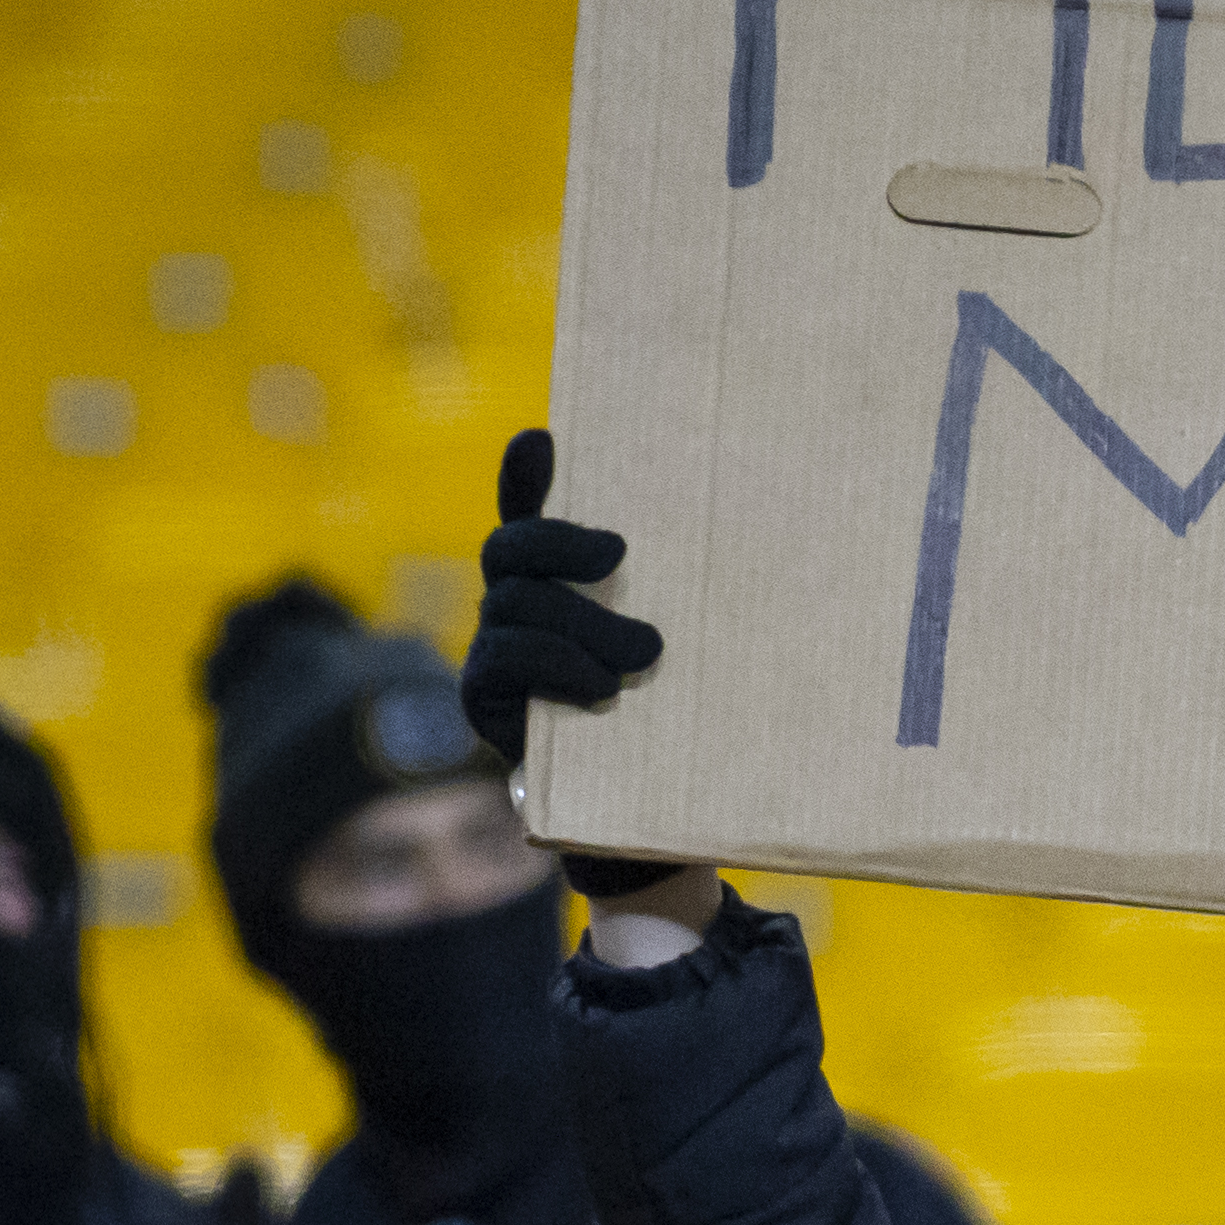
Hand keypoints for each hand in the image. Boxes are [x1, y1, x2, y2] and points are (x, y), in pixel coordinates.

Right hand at [459, 427, 665, 764]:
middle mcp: (511, 597)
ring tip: (645, 653)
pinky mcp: (482, 691)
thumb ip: (676, 585)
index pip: (525, 509)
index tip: (542, 439)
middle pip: (510, 547)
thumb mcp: (675, 632)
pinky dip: (559, 666)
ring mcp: (489, 642)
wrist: (628, 786)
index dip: (524, 476)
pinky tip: (602, 687)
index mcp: (553, 573)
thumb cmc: (660, 695)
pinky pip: (505, 657)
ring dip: (584, 623)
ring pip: (516, 604)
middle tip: (618, 553)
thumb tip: (742, 538)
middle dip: (561, 542)